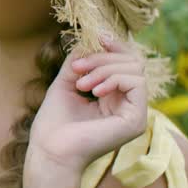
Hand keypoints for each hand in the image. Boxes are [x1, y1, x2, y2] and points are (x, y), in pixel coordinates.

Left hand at [28, 33, 149, 176]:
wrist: (50, 150)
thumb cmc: (54, 123)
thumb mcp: (67, 82)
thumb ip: (82, 61)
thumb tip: (94, 38)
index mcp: (115, 98)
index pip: (127, 63)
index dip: (116, 46)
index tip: (98, 37)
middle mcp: (129, 105)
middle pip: (132, 62)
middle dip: (102, 58)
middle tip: (76, 69)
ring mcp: (135, 113)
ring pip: (135, 69)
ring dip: (103, 68)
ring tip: (81, 84)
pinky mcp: (137, 120)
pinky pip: (136, 83)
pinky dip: (113, 79)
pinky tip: (93, 92)